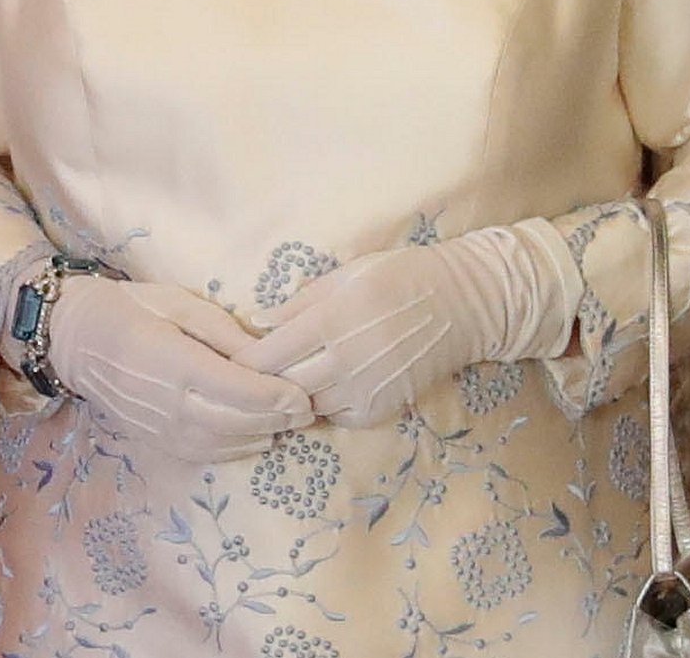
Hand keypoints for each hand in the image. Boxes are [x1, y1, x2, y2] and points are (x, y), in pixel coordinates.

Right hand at [48, 278, 313, 461]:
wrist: (77, 339)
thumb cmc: (132, 308)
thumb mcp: (179, 302)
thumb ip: (222, 331)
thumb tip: (264, 352)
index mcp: (176, 363)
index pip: (237, 390)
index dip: (275, 398)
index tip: (303, 396)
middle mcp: (168, 404)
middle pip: (236, 422)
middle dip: (277, 420)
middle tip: (308, 411)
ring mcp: (160, 429)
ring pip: (222, 444)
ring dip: (261, 436)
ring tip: (290, 423)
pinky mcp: (155, 441)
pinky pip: (203, 453)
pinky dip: (235, 449)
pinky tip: (256, 436)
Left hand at [237, 225, 574, 429]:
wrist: (460, 304)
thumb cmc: (399, 276)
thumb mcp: (346, 274)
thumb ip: (299, 302)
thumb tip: (256, 322)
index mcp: (331, 320)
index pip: (267, 354)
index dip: (242, 359)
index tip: (228, 356)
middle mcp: (344, 360)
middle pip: (281, 386)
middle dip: (261, 382)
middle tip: (248, 374)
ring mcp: (363, 389)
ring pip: (306, 404)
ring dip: (293, 394)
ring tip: (286, 379)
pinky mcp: (379, 409)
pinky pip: (335, 415)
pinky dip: (323, 404)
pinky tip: (325, 384)